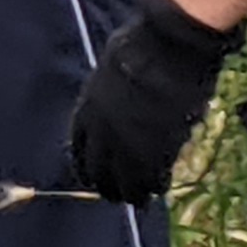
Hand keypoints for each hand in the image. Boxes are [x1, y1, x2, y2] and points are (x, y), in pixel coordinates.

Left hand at [63, 0, 241, 202]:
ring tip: (139, 199)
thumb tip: (113, 99)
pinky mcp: (157, 150)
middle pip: (97, 171)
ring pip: (123, 183)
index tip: (92, 173)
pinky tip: (159, 188)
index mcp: (87, 109)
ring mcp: (129, 143)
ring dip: (130, 193)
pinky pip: (151, 179)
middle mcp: (102, 132)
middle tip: (115, 193)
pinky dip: (155, 186)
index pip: (78, 148)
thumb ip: (108, 92)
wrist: (168, 48)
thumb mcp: (110, 69)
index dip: (86, 163)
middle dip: (105, 185)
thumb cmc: (141, 47)